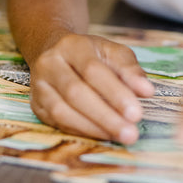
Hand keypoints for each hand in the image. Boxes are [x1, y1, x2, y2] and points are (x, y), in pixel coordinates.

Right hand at [28, 33, 154, 143]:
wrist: (55, 51)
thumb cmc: (90, 54)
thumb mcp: (112, 52)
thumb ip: (130, 70)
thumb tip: (146, 91)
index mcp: (71, 45)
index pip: (92, 70)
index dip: (114, 93)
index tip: (136, 113)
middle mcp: (49, 63)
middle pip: (75, 93)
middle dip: (105, 116)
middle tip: (130, 133)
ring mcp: (39, 85)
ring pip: (62, 111)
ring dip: (93, 128)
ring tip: (119, 137)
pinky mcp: (36, 104)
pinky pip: (57, 123)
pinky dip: (82, 131)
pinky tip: (102, 135)